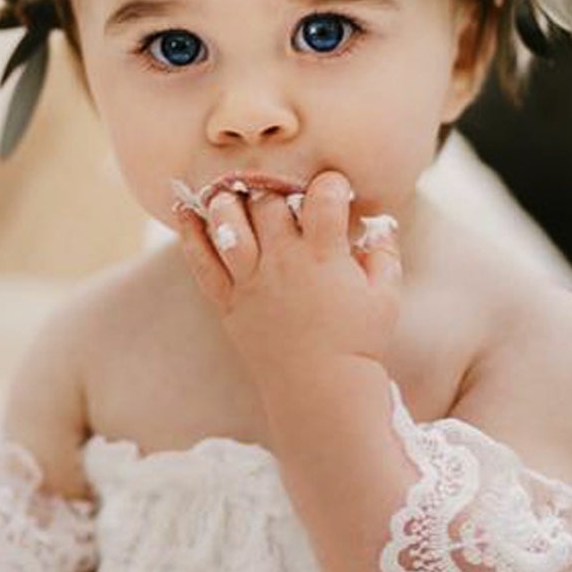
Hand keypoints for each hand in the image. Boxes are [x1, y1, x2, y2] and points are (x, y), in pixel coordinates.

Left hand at [172, 169, 402, 384]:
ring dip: (228, 199)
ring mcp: (251, 280)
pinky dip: (189, 232)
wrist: (321, 389)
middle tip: (282, 191)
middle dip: (275, 186)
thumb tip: (379, 221)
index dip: (331, 183)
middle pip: (267, 200)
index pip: (323, 196)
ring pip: (227, 221)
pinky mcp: (229, 301)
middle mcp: (283, 261)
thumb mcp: (387, 296)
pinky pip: (201, 260)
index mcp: (324, 256)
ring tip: (234, 193)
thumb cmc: (359, 341)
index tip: (335, 189)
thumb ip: (385, 252)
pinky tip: (184, 208)